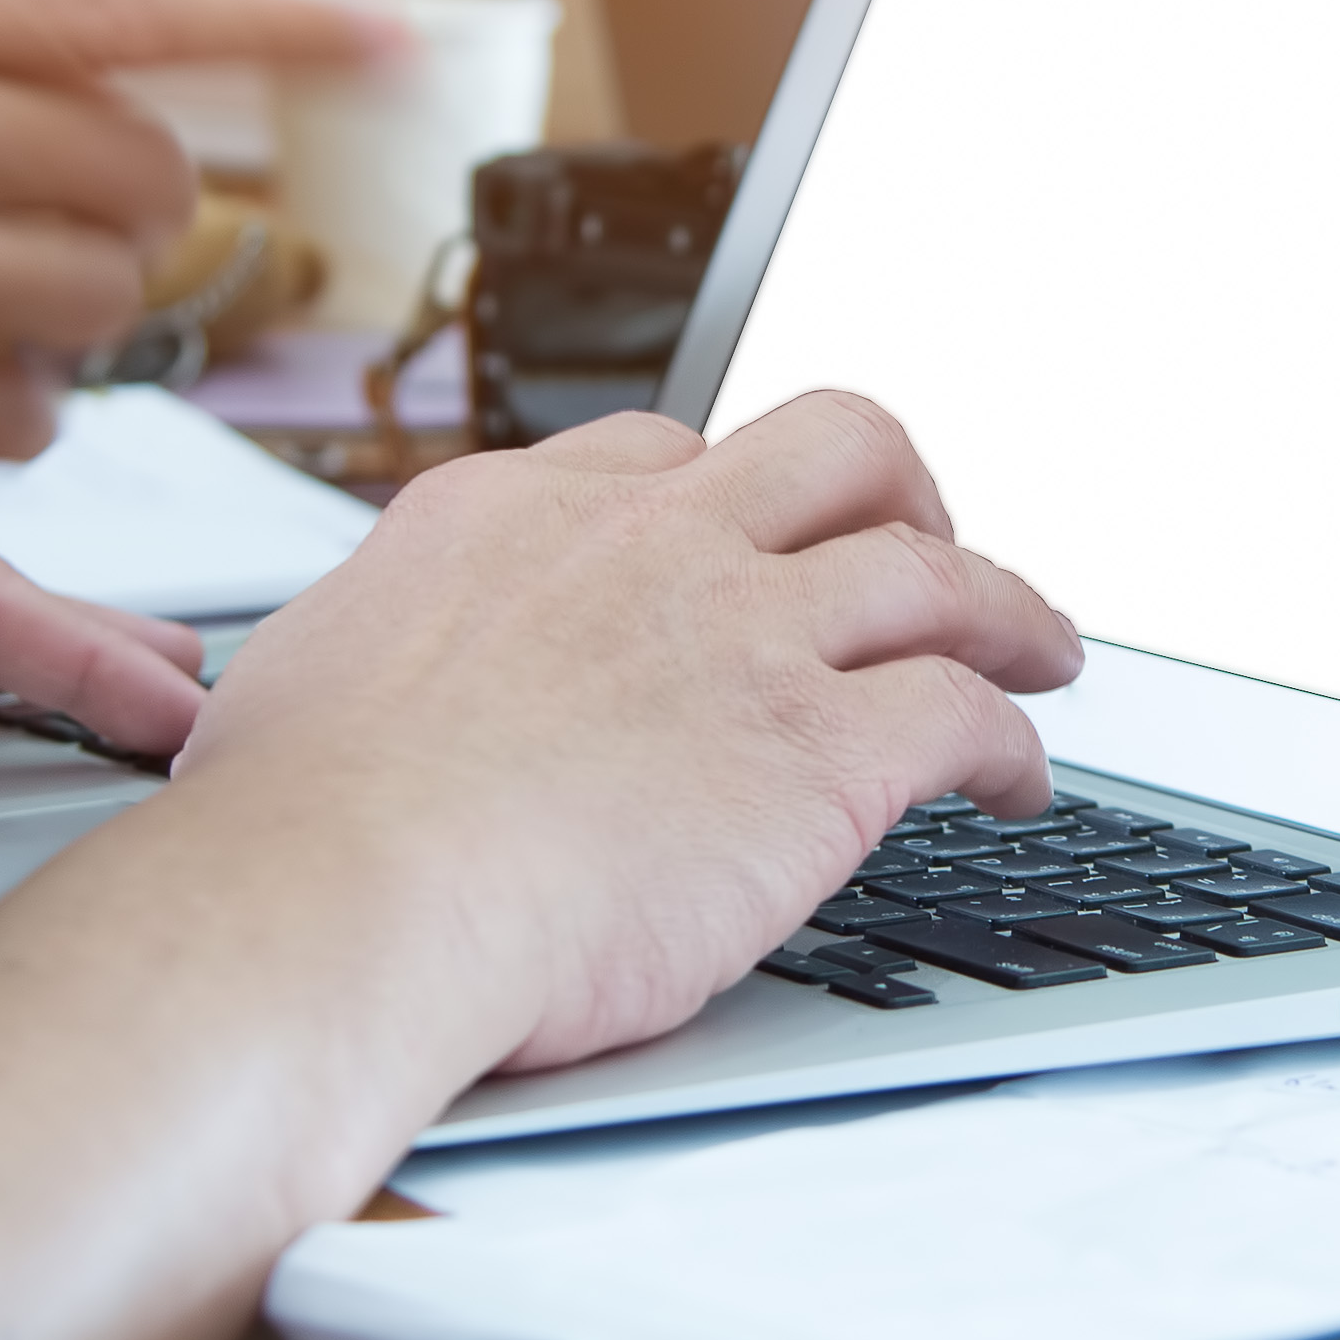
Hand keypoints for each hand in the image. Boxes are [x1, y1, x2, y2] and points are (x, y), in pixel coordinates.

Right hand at [0, 0, 384, 472]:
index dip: (285, 21)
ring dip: (81, 314)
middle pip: (135, 175)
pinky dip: (19, 411)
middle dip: (141, 210)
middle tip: (81, 221)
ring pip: (88, 299)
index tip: (395, 34)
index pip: (126, 0)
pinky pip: (11, 414)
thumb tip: (106, 57)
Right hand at [162, 393, 1082, 1073]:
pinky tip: (1019, 781)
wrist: (346, 894)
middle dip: (899, 488)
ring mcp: (742, 631)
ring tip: (1040, 647)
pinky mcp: (820, 744)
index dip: (724, 491)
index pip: (658, 451)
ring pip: (934, 566)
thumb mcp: (316, 678)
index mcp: (512, 514)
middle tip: (923, 539)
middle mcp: (645, 543)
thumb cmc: (298, 831)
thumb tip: (363, 699)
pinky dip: (1012, 740)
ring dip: (1005, 605)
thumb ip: (387, 659)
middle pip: (832, 444)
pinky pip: (964, 710)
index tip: (749, 532)